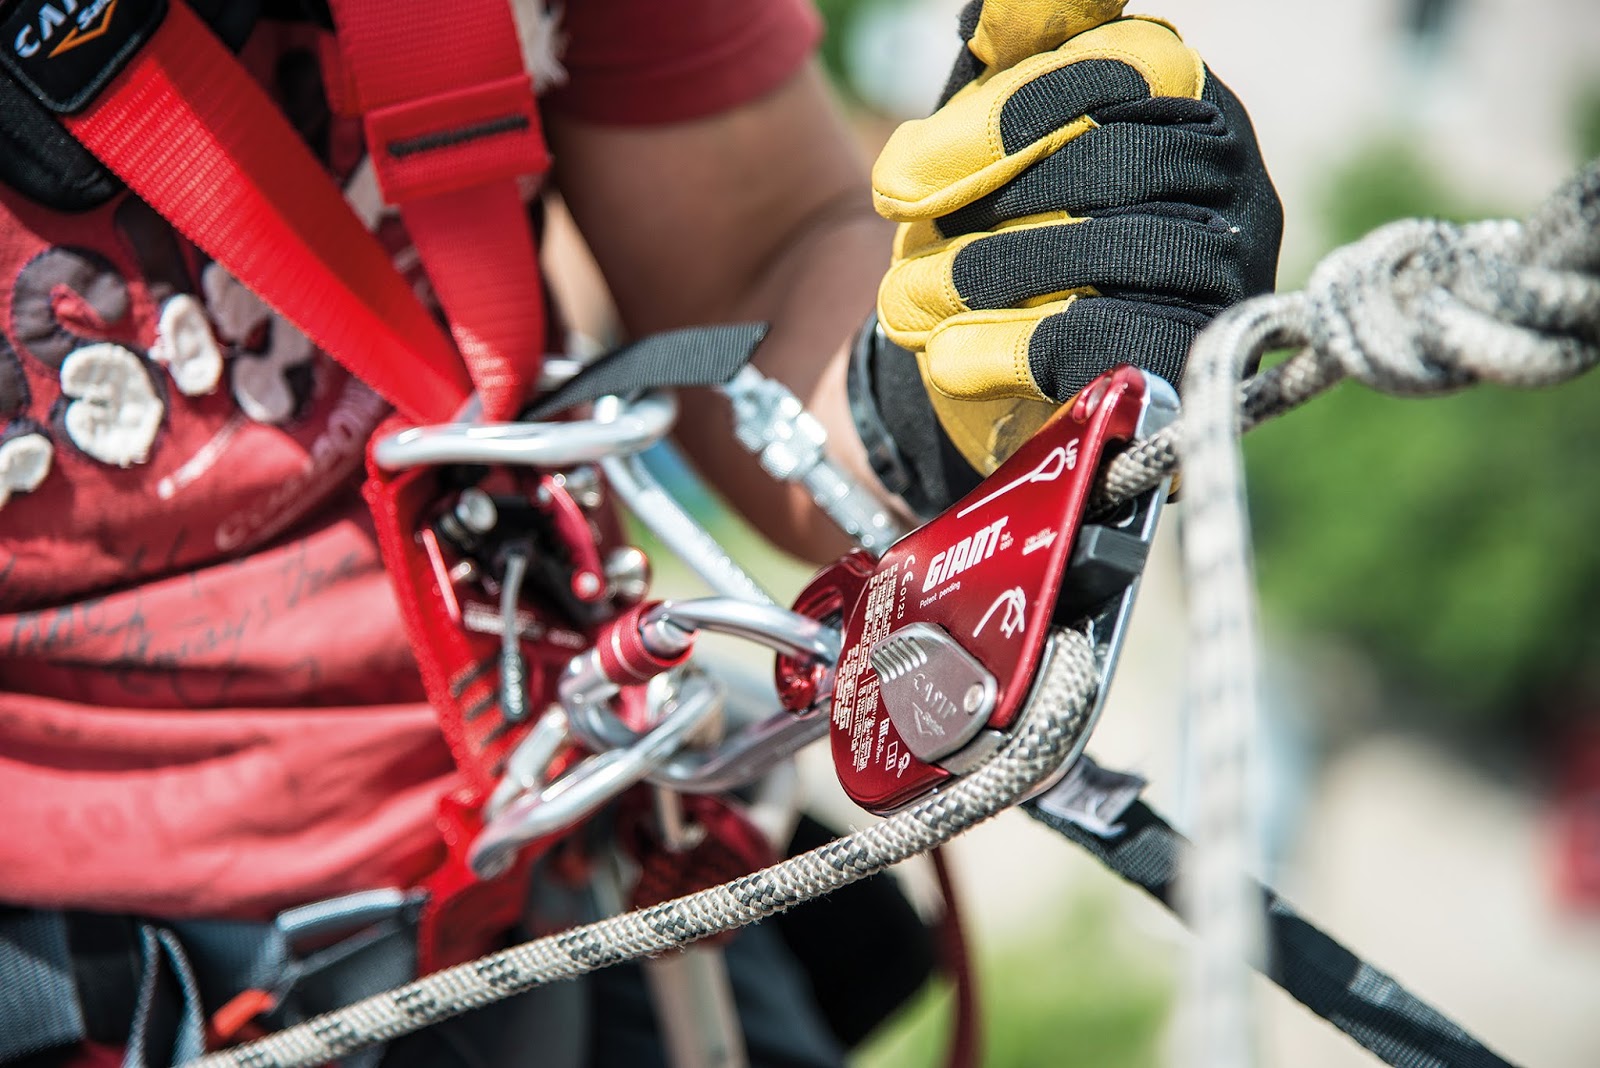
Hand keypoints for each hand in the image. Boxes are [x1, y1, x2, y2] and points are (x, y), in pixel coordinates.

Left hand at [859, 2, 1281, 508]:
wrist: (995, 377)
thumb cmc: (1001, 228)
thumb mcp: (991, 130)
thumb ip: (1009, 55)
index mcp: (1184, 101)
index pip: (1119, 70)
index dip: (1003, 116)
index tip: (898, 178)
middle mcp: (1230, 181)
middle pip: (1119, 162)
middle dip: (987, 197)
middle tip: (898, 226)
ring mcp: (1225, 278)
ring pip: (1117, 253)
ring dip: (985, 274)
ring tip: (905, 301)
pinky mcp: (1190, 365)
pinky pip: (1109, 343)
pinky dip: (1007, 350)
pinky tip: (947, 358)